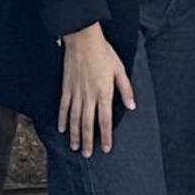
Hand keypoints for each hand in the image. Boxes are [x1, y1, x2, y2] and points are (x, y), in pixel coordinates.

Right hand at [57, 25, 135, 153]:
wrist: (83, 40)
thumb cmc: (104, 53)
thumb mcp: (120, 70)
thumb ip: (125, 90)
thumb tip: (132, 106)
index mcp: (104, 93)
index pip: (105, 120)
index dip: (106, 136)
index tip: (106, 148)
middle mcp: (89, 96)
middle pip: (88, 124)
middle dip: (89, 141)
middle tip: (88, 154)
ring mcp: (76, 93)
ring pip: (74, 119)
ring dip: (75, 135)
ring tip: (75, 147)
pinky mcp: (66, 88)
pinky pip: (63, 107)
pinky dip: (62, 119)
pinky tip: (62, 129)